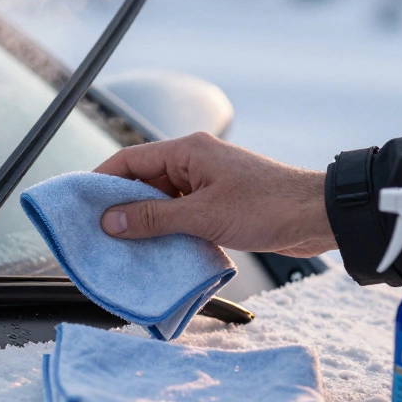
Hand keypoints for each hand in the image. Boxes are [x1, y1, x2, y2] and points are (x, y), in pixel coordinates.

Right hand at [94, 132, 335, 257]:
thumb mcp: (203, 215)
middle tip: (100, 233)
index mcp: (188, 151)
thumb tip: (112, 221)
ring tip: (126, 246)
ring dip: (147, 222)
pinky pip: (182, 214)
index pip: (129, 160)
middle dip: (122, 206)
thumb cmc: (269, 206)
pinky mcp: (219, 203)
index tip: (82, 203)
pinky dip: (168, 230)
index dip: (102, 180)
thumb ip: (154, 218)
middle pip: (143, 181)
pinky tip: (159, 250)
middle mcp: (195, 162)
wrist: (319, 217)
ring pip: (162, 200)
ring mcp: (208, 182)